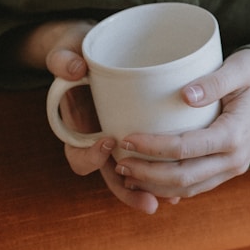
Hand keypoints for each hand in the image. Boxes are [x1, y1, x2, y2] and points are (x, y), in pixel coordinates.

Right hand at [38, 22, 165, 214]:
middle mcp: (97, 140)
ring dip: (151, 190)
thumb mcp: (66, 49)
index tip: (108, 141)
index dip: (90, 156)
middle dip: (130, 191)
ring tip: (173, 200)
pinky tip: (186, 179)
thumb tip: (76, 70)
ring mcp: (119, 140)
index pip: (77, 155)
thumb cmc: (77, 49)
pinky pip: (150, 159)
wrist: (92, 47)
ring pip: (134, 175)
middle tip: (150, 202)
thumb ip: (64, 58)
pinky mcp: (139, 133)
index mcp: (76, 127)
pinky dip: (164, 171)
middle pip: (110, 176)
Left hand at [110, 49, 249, 202]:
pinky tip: (149, 181)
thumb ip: (215, 80)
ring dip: (155, 185)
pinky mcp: (226, 171)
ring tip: (126, 174)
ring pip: (187, 188)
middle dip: (146, 173)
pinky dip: (170, 188)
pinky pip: (196, 186)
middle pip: (182, 177)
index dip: (152, 147)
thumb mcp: (241, 68)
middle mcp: (233, 160)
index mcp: (234, 135)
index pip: (184, 148)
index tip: (127, 138)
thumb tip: (185, 94)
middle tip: (118, 162)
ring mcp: (231, 169)